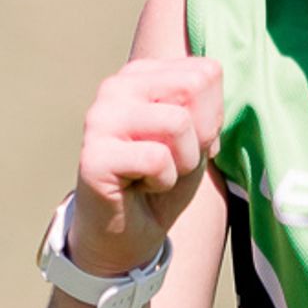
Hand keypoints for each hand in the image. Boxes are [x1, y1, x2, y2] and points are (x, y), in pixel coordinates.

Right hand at [68, 52, 223, 271]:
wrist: (127, 234)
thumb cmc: (163, 181)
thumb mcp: (198, 140)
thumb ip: (206, 108)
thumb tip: (208, 87)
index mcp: (142, 75)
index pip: (206, 73)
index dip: (212, 118)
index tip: (188, 143)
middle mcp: (117, 86)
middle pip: (193, 87)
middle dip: (200, 136)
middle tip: (175, 160)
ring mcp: (101, 117)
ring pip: (178, 123)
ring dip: (182, 162)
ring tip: (158, 175)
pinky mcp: (94, 154)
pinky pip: (158, 159)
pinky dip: (163, 182)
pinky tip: (141, 187)